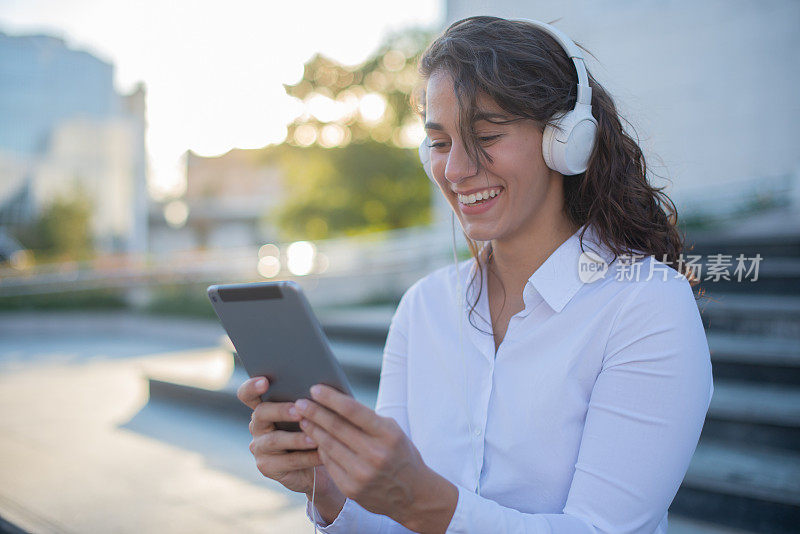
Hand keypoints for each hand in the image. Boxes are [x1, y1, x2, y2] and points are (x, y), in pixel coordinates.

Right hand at [237, 376, 341, 503]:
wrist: (318, 465)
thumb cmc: (316, 430)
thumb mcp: (312, 413)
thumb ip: (309, 400)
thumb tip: (322, 387)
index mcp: (265, 406)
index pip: (248, 394)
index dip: (252, 387)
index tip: (265, 381)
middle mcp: (257, 425)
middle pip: (261, 413)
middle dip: (281, 410)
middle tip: (299, 411)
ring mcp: (259, 447)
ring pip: (275, 440)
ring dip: (297, 438)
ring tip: (315, 438)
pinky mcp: (266, 467)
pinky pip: (287, 461)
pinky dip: (307, 457)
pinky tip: (322, 453)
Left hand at [295, 384, 457, 532]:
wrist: (413, 494)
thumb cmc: (400, 454)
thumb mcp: (392, 432)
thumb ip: (367, 420)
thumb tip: (335, 402)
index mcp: (388, 434)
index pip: (353, 411)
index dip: (331, 399)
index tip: (314, 389)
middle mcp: (375, 454)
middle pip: (336, 427)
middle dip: (315, 412)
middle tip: (300, 403)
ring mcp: (362, 474)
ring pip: (328, 446)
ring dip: (313, 430)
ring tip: (303, 419)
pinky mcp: (352, 489)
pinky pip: (329, 464)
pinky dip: (320, 450)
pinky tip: (314, 440)